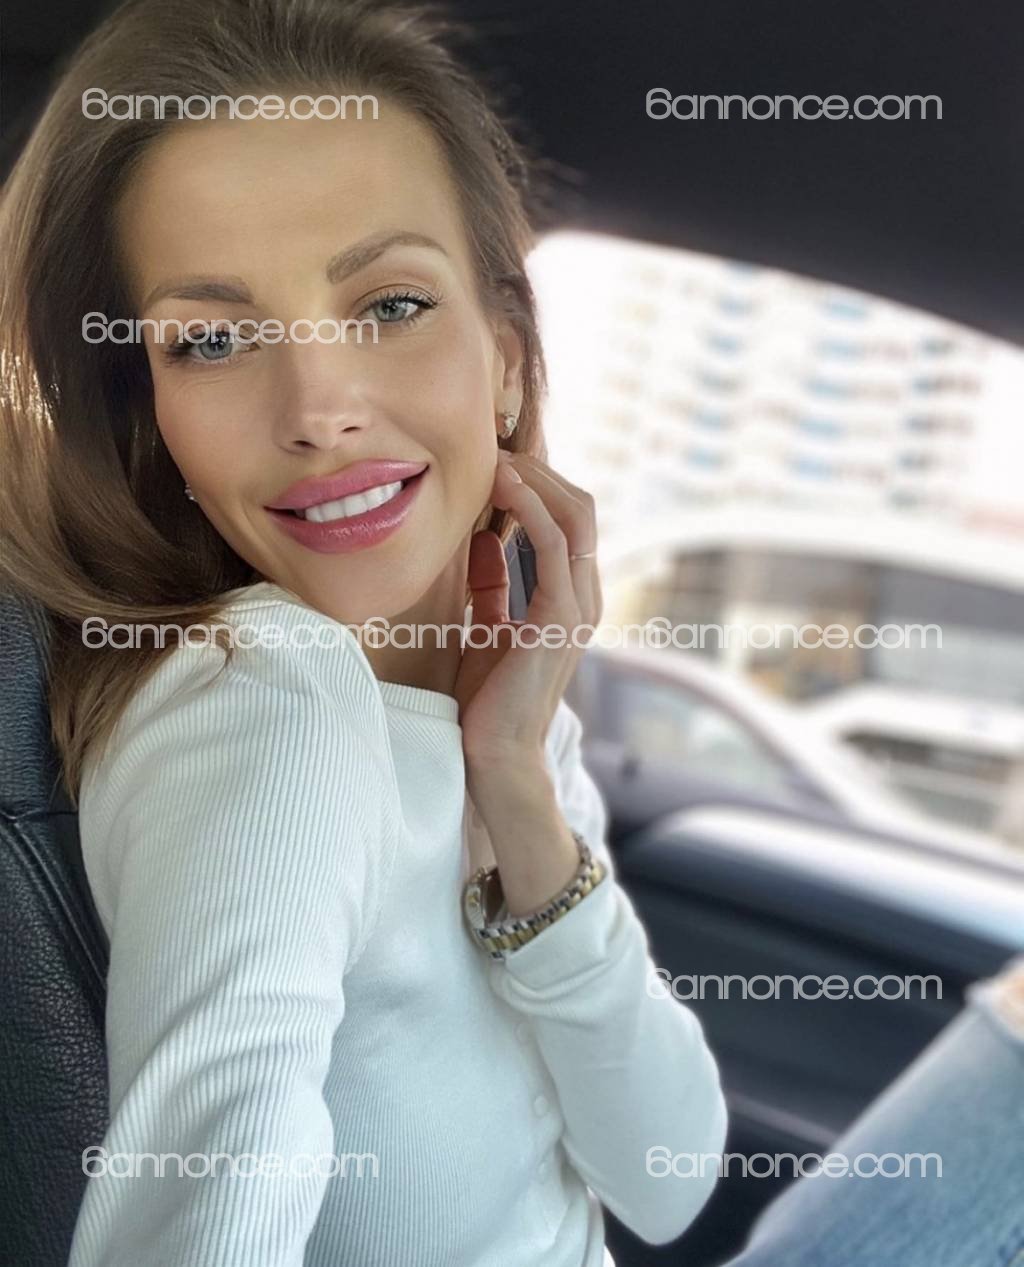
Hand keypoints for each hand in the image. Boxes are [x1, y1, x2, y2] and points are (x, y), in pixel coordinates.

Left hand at [454, 450, 602, 782]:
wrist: (496, 754)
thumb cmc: (488, 700)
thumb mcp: (486, 628)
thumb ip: (490, 587)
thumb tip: (483, 541)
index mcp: (571, 598)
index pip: (570, 520)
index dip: (538, 485)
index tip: (494, 464)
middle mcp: (585, 597)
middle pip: (580, 508)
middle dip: (539, 472)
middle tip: (493, 451)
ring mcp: (579, 606)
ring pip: (574, 516)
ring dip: (535, 480)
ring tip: (496, 460)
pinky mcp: (560, 616)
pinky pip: (553, 543)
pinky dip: (530, 506)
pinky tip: (501, 488)